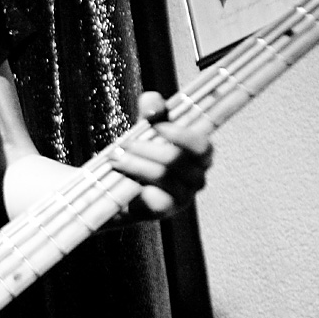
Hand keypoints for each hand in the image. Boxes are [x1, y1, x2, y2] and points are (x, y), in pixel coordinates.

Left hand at [110, 91, 213, 219]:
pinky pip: (155, 198)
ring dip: (134, 163)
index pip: (202, 145)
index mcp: (199, 155)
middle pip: (176, 159)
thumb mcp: (146, 124)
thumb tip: (153, 110)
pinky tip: (124, 179)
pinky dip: (136, 185)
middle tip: (124, 144)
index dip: (181, 135)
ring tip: (115, 158)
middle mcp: (197, 177)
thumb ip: (152, 106)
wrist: (119, 183)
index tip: (156, 126)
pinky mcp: (166, 211)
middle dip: (145, 148)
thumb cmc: (141, 150)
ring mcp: (184, 196)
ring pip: (162, 175)